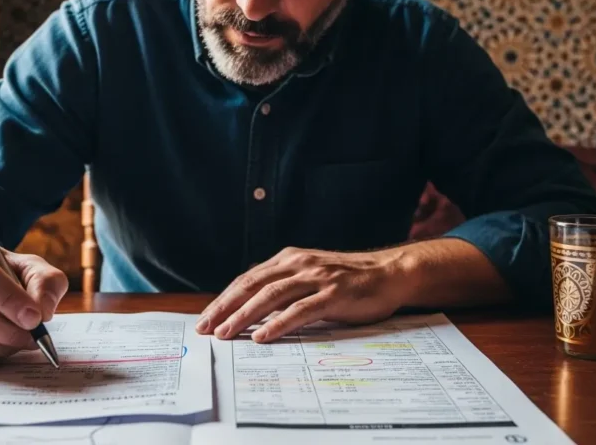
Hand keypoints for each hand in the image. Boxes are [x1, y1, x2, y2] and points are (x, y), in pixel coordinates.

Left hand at [195, 247, 407, 342]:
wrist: (390, 272)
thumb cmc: (350, 281)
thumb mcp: (311, 277)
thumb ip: (286, 288)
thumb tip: (253, 311)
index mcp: (289, 259)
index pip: (248, 279)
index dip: (224, 299)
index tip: (206, 319)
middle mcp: (298, 264)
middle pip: (252, 286)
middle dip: (225, 308)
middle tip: (205, 329)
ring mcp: (316, 277)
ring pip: (271, 296)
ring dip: (245, 316)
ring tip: (226, 333)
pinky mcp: (333, 294)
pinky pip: (300, 309)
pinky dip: (279, 323)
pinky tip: (263, 336)